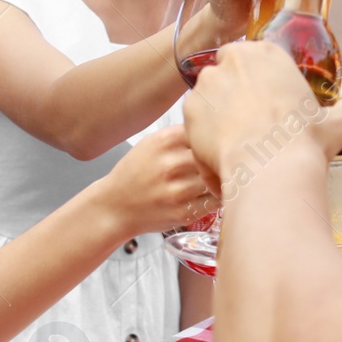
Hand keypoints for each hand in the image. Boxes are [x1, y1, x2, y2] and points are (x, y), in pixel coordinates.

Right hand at [100, 125, 215, 236]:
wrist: (115, 207)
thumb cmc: (136, 173)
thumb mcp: (151, 144)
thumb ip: (180, 134)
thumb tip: (215, 129)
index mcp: (163, 142)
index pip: (204, 131)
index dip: (214, 137)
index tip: (218, 141)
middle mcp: (169, 165)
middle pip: (213, 154)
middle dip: (221, 156)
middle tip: (226, 159)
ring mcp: (176, 191)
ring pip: (217, 177)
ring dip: (222, 177)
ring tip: (221, 175)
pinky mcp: (183, 212)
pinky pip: (214, 201)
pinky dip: (218, 197)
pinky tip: (214, 193)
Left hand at [184, 42, 341, 180]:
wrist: (269, 169)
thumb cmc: (303, 142)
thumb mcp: (336, 124)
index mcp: (266, 53)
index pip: (254, 61)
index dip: (259, 87)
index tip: (266, 109)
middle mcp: (231, 60)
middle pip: (228, 77)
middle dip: (236, 99)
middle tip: (252, 129)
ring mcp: (206, 84)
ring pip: (210, 100)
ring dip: (220, 118)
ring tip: (239, 147)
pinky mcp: (187, 110)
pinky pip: (195, 124)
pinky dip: (205, 139)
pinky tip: (225, 158)